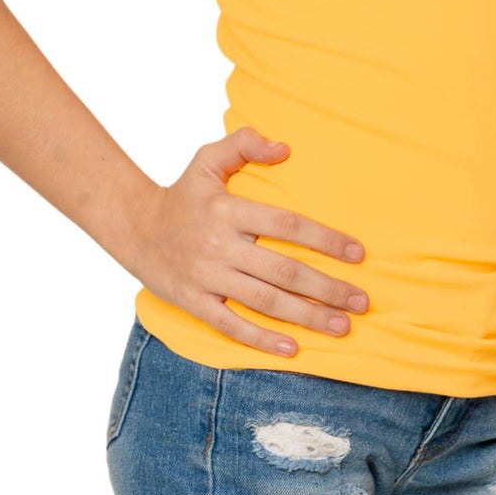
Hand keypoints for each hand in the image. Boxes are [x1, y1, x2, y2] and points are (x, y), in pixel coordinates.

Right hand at [130, 127, 368, 357]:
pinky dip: (261, 339)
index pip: (286, 225)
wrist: (133, 228)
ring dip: (306, 316)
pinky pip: (230, 325)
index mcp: (229, 211)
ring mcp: (207, 278)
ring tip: (342, 326)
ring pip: (264, 302)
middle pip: (282, 271)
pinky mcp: (194, 302)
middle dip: (327, 288)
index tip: (358, 254)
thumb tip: (284, 149)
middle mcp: (220, 246)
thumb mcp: (207, 160)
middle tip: (362, 301)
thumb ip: (244, 145)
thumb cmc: (182, 194)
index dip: (325, 239)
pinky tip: (292, 349)